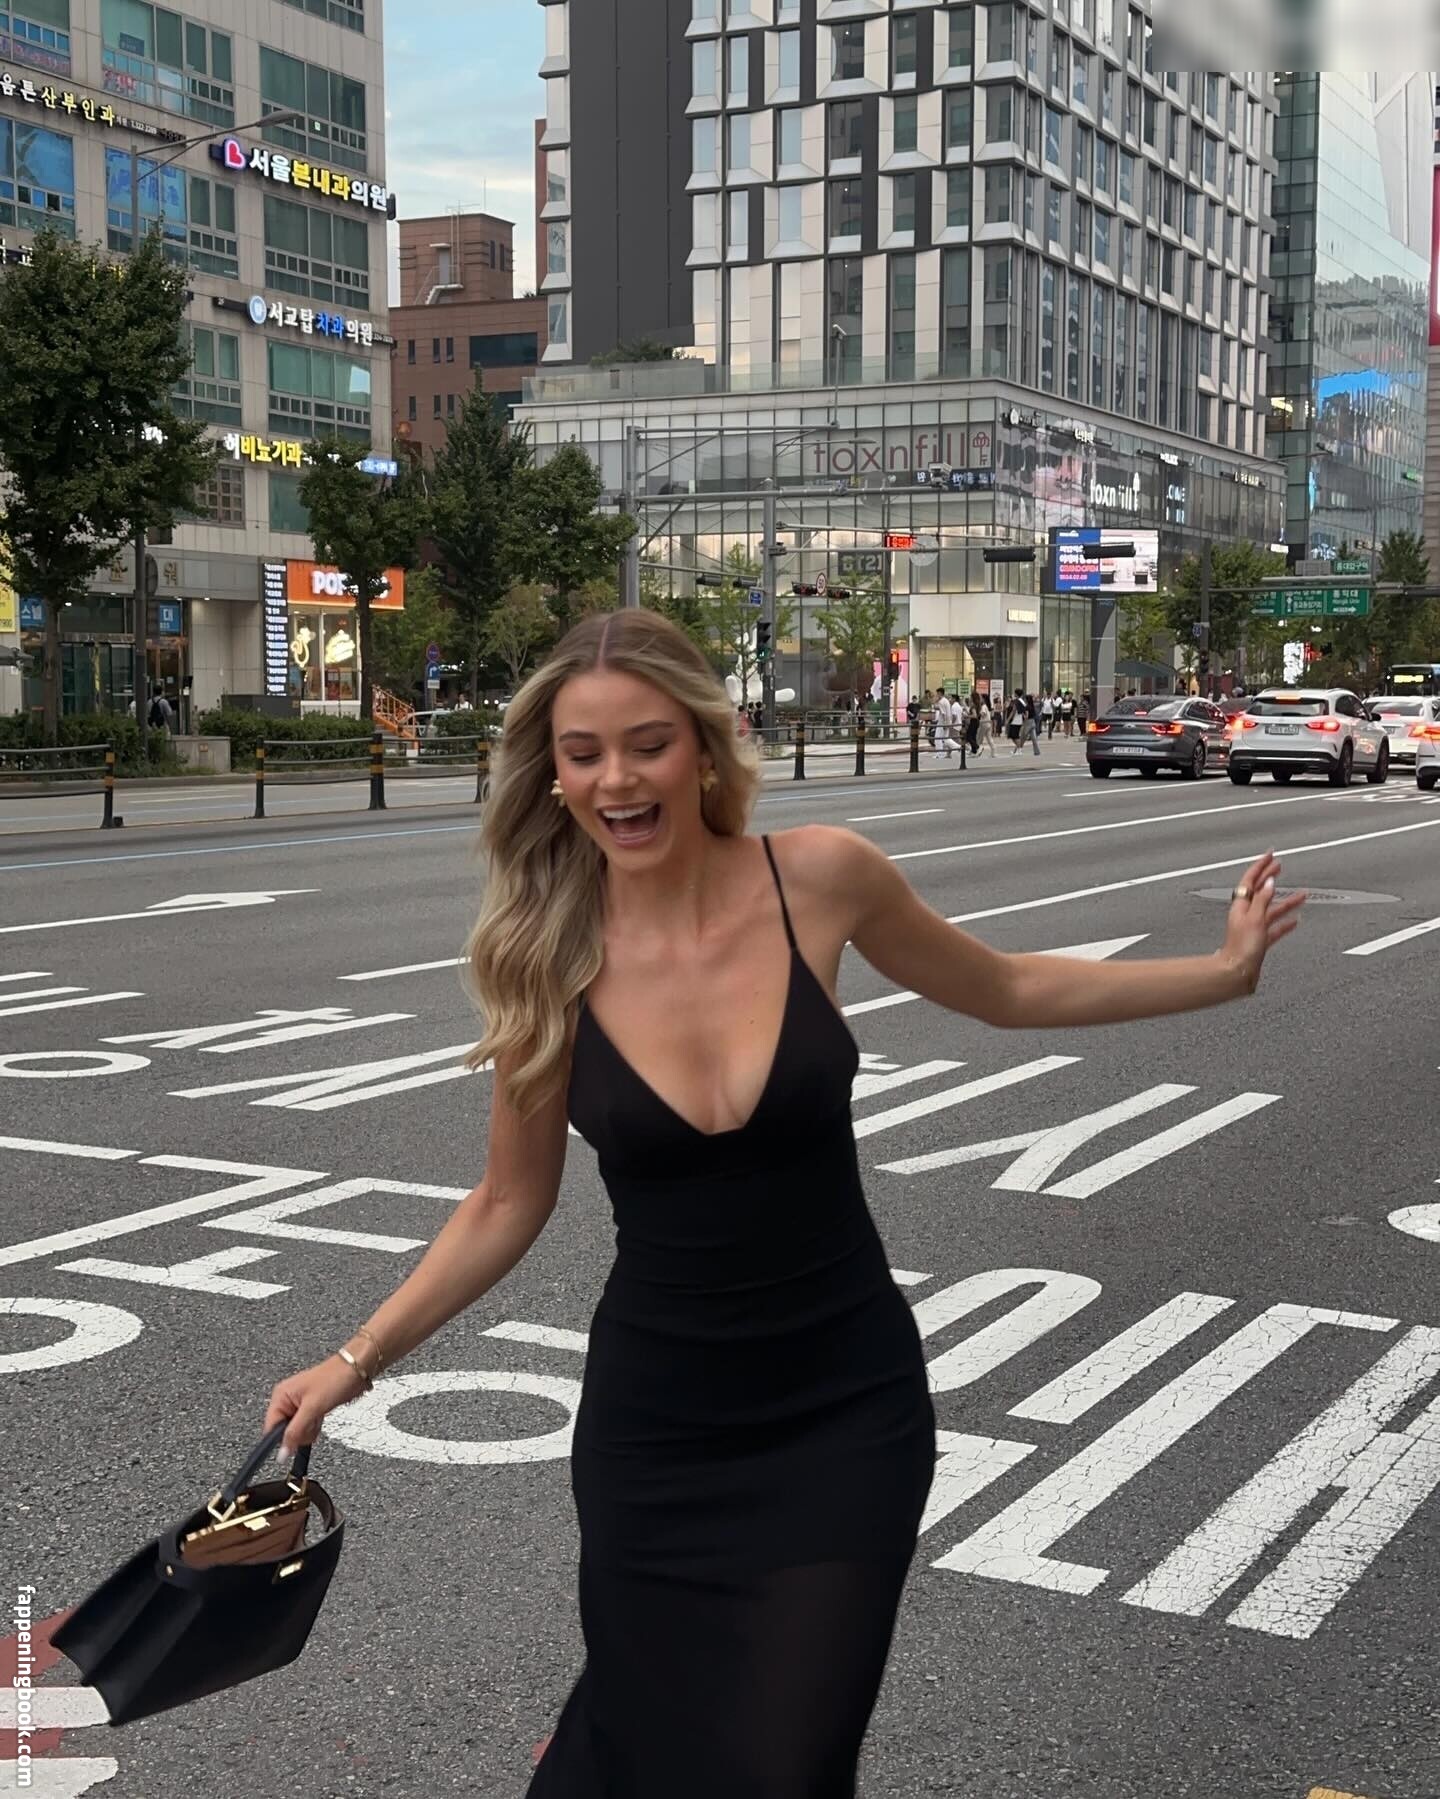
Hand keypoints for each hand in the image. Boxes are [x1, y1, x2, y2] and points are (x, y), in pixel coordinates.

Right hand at [265, 1355, 369, 1456]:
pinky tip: (321, 1416)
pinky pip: (307, 1426)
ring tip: (318, 1415)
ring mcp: (299, 1405)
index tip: (294, 1444)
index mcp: (281, 1396)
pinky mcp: (311, 1408)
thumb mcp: (312, 1408)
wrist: (355, 1370)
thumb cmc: (334, 1379)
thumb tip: (282, 1453)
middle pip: (284, 1432)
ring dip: (309, 1429)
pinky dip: (314, 1426)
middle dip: (300, 1432)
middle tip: (311, 1420)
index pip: (271, 1428)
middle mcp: (287, 1400)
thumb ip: (295, 1432)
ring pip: (297, 1431)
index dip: (282, 1439)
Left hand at [1219, 851, 1305, 993]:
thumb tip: (1269, 882)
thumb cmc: (1242, 948)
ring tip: (1303, 894)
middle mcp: (1246, 914)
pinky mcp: (1260, 941)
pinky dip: (1285, 923)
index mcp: (1241, 906)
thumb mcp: (1255, 919)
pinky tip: (1295, 920)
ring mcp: (1253, 928)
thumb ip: (1262, 900)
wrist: (1237, 973)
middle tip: (1280, 865)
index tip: (1271, 854)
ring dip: (1287, 901)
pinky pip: (1275, 928)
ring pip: (1272, 910)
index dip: (1261, 865)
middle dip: (1271, 878)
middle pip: (1260, 891)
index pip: (1250, 879)